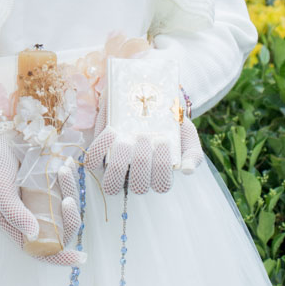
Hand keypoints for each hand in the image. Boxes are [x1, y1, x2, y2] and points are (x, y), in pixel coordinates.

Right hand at [0, 132, 85, 266]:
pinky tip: (66, 162)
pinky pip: (67, 185)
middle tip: (68, 199)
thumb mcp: (0, 192)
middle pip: (62, 228)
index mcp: (19, 226)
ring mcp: (44, 198)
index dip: (61, 257)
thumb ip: (15, 213)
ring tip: (63, 169)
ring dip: (70, 190)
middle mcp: (34, 215)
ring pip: (68, 205)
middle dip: (70, 217)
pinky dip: (70, 177)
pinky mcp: (50, 181)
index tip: (80, 258)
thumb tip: (34, 234)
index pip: (42, 250)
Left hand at [84, 90, 203, 194]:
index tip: (164, 140)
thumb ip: (192, 154)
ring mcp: (116, 167)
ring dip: (119, 164)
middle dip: (141, 163)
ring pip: (111, 184)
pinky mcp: (100, 153)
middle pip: (137, 187)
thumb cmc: (171, 122)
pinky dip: (100, 148)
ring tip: (127, 140)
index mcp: (159, 175)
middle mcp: (137, 175)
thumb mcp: (186, 135)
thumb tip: (187, 171)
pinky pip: (93, 161)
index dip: (161, 167)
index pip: (161, 185)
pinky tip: (113, 131)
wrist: (148, 97)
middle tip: (145, 137)